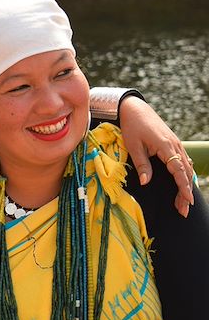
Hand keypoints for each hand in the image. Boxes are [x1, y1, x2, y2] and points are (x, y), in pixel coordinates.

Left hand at [118, 96, 194, 217]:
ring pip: (186, 167)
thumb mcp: (133, 145)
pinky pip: (183, 161)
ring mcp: (175, 144)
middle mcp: (174, 145)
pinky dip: (185, 174)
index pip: (178, 170)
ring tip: (184, 202)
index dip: (183, 186)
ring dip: (186, 184)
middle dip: (185, 192)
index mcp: (166, 146)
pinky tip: (184, 184)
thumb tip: (146, 183)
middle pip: (185, 172)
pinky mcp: (173, 143)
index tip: (187, 200)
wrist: (134, 108)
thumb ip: (142, 164)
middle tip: (184, 210)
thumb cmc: (131, 126)